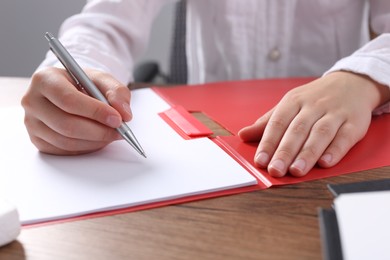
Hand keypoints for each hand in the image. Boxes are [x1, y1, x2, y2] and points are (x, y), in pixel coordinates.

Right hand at [21, 67, 131, 154]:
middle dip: (98, 131)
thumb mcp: (102, 80)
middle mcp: (32, 101)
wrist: (70, 91)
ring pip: (66, 141)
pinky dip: (86, 148)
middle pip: (66, 124)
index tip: (117, 119)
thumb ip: (117, 92)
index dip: (95, 112)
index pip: (69, 100)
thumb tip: (124, 113)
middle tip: (119, 131)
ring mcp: (32, 123)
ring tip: (111, 134)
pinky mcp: (37, 140)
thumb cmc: (84, 84)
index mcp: (45, 79)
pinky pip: (64, 150)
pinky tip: (97, 139)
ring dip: (95, 141)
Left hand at [239, 71, 389, 176]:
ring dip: (307, 154)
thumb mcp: (289, 104)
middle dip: (284, 152)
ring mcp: (335, 114)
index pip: (277, 123)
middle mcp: (313, 106)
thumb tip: (243, 135)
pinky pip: (344, 137)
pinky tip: (325, 163)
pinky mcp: (355, 123)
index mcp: (293, 101)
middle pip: (297, 131)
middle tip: (275, 170)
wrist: (352, 82)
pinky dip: (335, 151)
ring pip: (319, 134)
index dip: (268, 143)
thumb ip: (267, 123)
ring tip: (296, 171)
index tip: (260, 161)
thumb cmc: (315, 98)